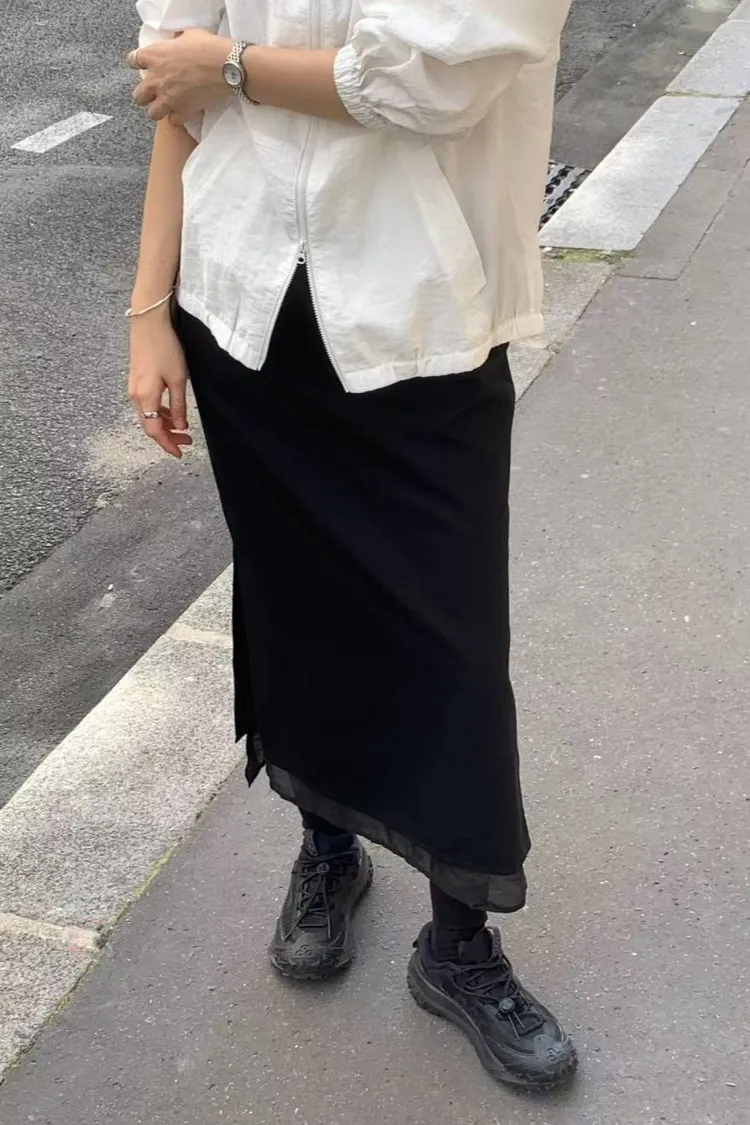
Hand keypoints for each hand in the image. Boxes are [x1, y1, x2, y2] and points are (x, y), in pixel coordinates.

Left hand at [128, 29, 230, 124]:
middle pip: (138, 95)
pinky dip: (178, 118)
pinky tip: (183, 113)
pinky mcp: (182, 111)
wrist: (225, 66)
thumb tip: (178, 43)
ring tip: (167, 107)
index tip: (143, 65)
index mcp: (154, 56)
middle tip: (155, 92)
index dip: (138, 63)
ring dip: (158, 110)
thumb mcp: (187, 35)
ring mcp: (167, 98)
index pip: (133, 61)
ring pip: (152, 113)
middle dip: (145, 95)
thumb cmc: (207, 46)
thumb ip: (176, 42)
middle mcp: (156, 79)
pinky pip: (173, 121)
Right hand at [128, 311, 192, 458]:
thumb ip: (178, 405)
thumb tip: (181, 427)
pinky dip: (159, 412)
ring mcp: (134, 387)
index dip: (167, 444)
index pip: (155, 431)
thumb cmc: (165, 348)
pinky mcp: (136, 379)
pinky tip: (171, 411)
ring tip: (183, 428)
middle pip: (149, 426)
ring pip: (148, 415)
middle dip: (167, 437)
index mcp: (145, 398)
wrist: (148, 322)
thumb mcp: (178, 379)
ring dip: (164, 424)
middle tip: (187, 442)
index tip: (180, 454)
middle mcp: (135, 396)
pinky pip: (146, 404)